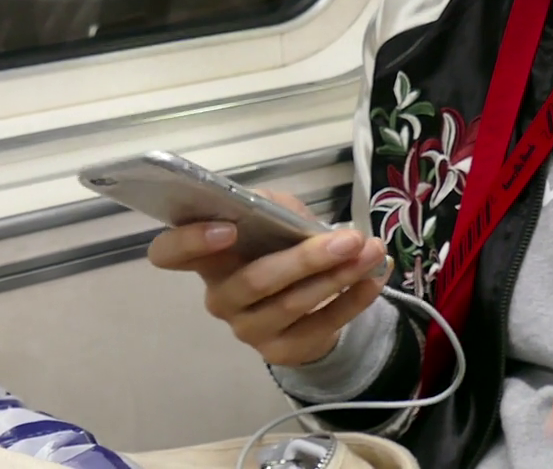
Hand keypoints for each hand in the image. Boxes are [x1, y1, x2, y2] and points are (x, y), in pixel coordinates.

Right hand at [147, 190, 387, 366]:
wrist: (307, 302)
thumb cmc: (280, 248)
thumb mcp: (276, 218)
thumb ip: (273, 208)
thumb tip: (283, 212)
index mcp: (209, 258)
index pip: (170, 254)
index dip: (190, 242)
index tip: (229, 229)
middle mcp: (221, 297)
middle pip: (255, 281)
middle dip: (306, 258)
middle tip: (350, 239)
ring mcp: (248, 328)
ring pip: (292, 303)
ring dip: (339, 275)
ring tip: (372, 252)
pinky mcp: (280, 350)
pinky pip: (320, 326)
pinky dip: (354, 300)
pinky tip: (375, 278)